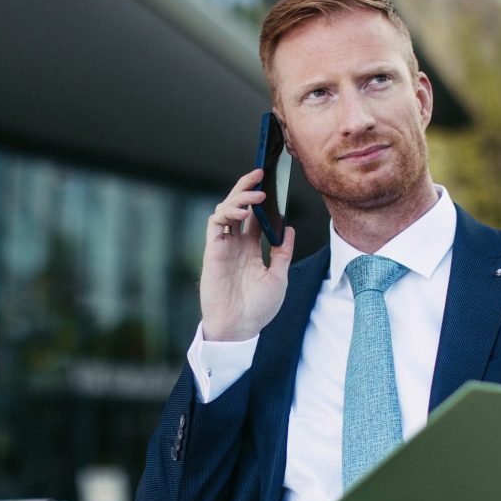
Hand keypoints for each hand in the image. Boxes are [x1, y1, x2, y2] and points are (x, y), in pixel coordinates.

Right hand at [201, 169, 296, 341]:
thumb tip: (288, 228)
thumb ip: (283, 252)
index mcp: (250, 250)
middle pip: (238, 207)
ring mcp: (223, 246)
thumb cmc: (258, 308)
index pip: (255, 217)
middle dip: (246, 188)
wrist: (239, 327)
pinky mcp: (213, 250)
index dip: (261, 200)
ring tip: (257, 195)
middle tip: (259, 173)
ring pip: (225, 210)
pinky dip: (228, 213)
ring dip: (239, 197)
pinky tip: (244, 213)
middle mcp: (235, 244)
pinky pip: (216, 223)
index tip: (271, 184)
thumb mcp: (279, 277)